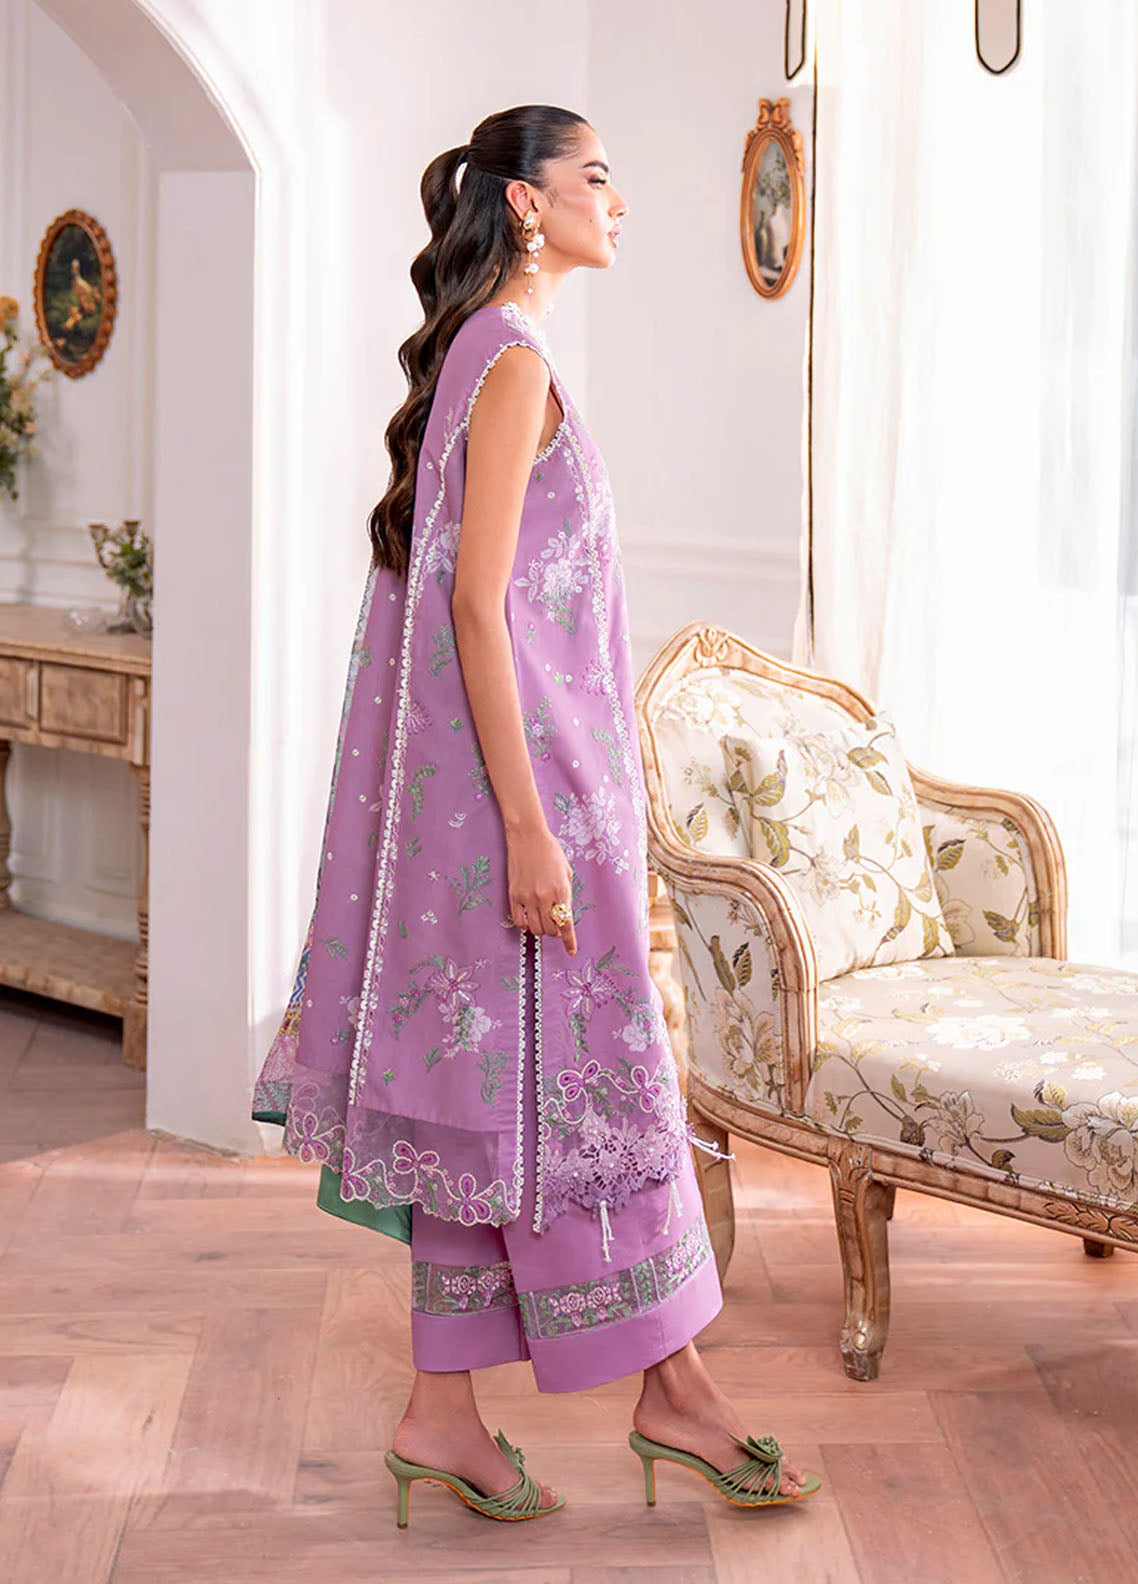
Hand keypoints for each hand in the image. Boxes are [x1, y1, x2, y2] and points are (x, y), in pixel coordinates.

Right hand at [506, 822, 577, 955]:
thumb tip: (563, 916)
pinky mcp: (514, 895)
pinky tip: (529, 918)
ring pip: (535, 929)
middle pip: (551, 930)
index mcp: (561, 890)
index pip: (566, 924)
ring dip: (541, 929)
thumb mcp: (567, 872)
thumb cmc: (551, 852)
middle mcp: (545, 897)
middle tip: (555, 924)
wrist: (528, 837)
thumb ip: (566, 895)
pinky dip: (526, 925)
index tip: (571, 952)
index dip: (569, 941)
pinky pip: (519, 921)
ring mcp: (528, 897)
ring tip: (542, 919)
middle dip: (555, 931)